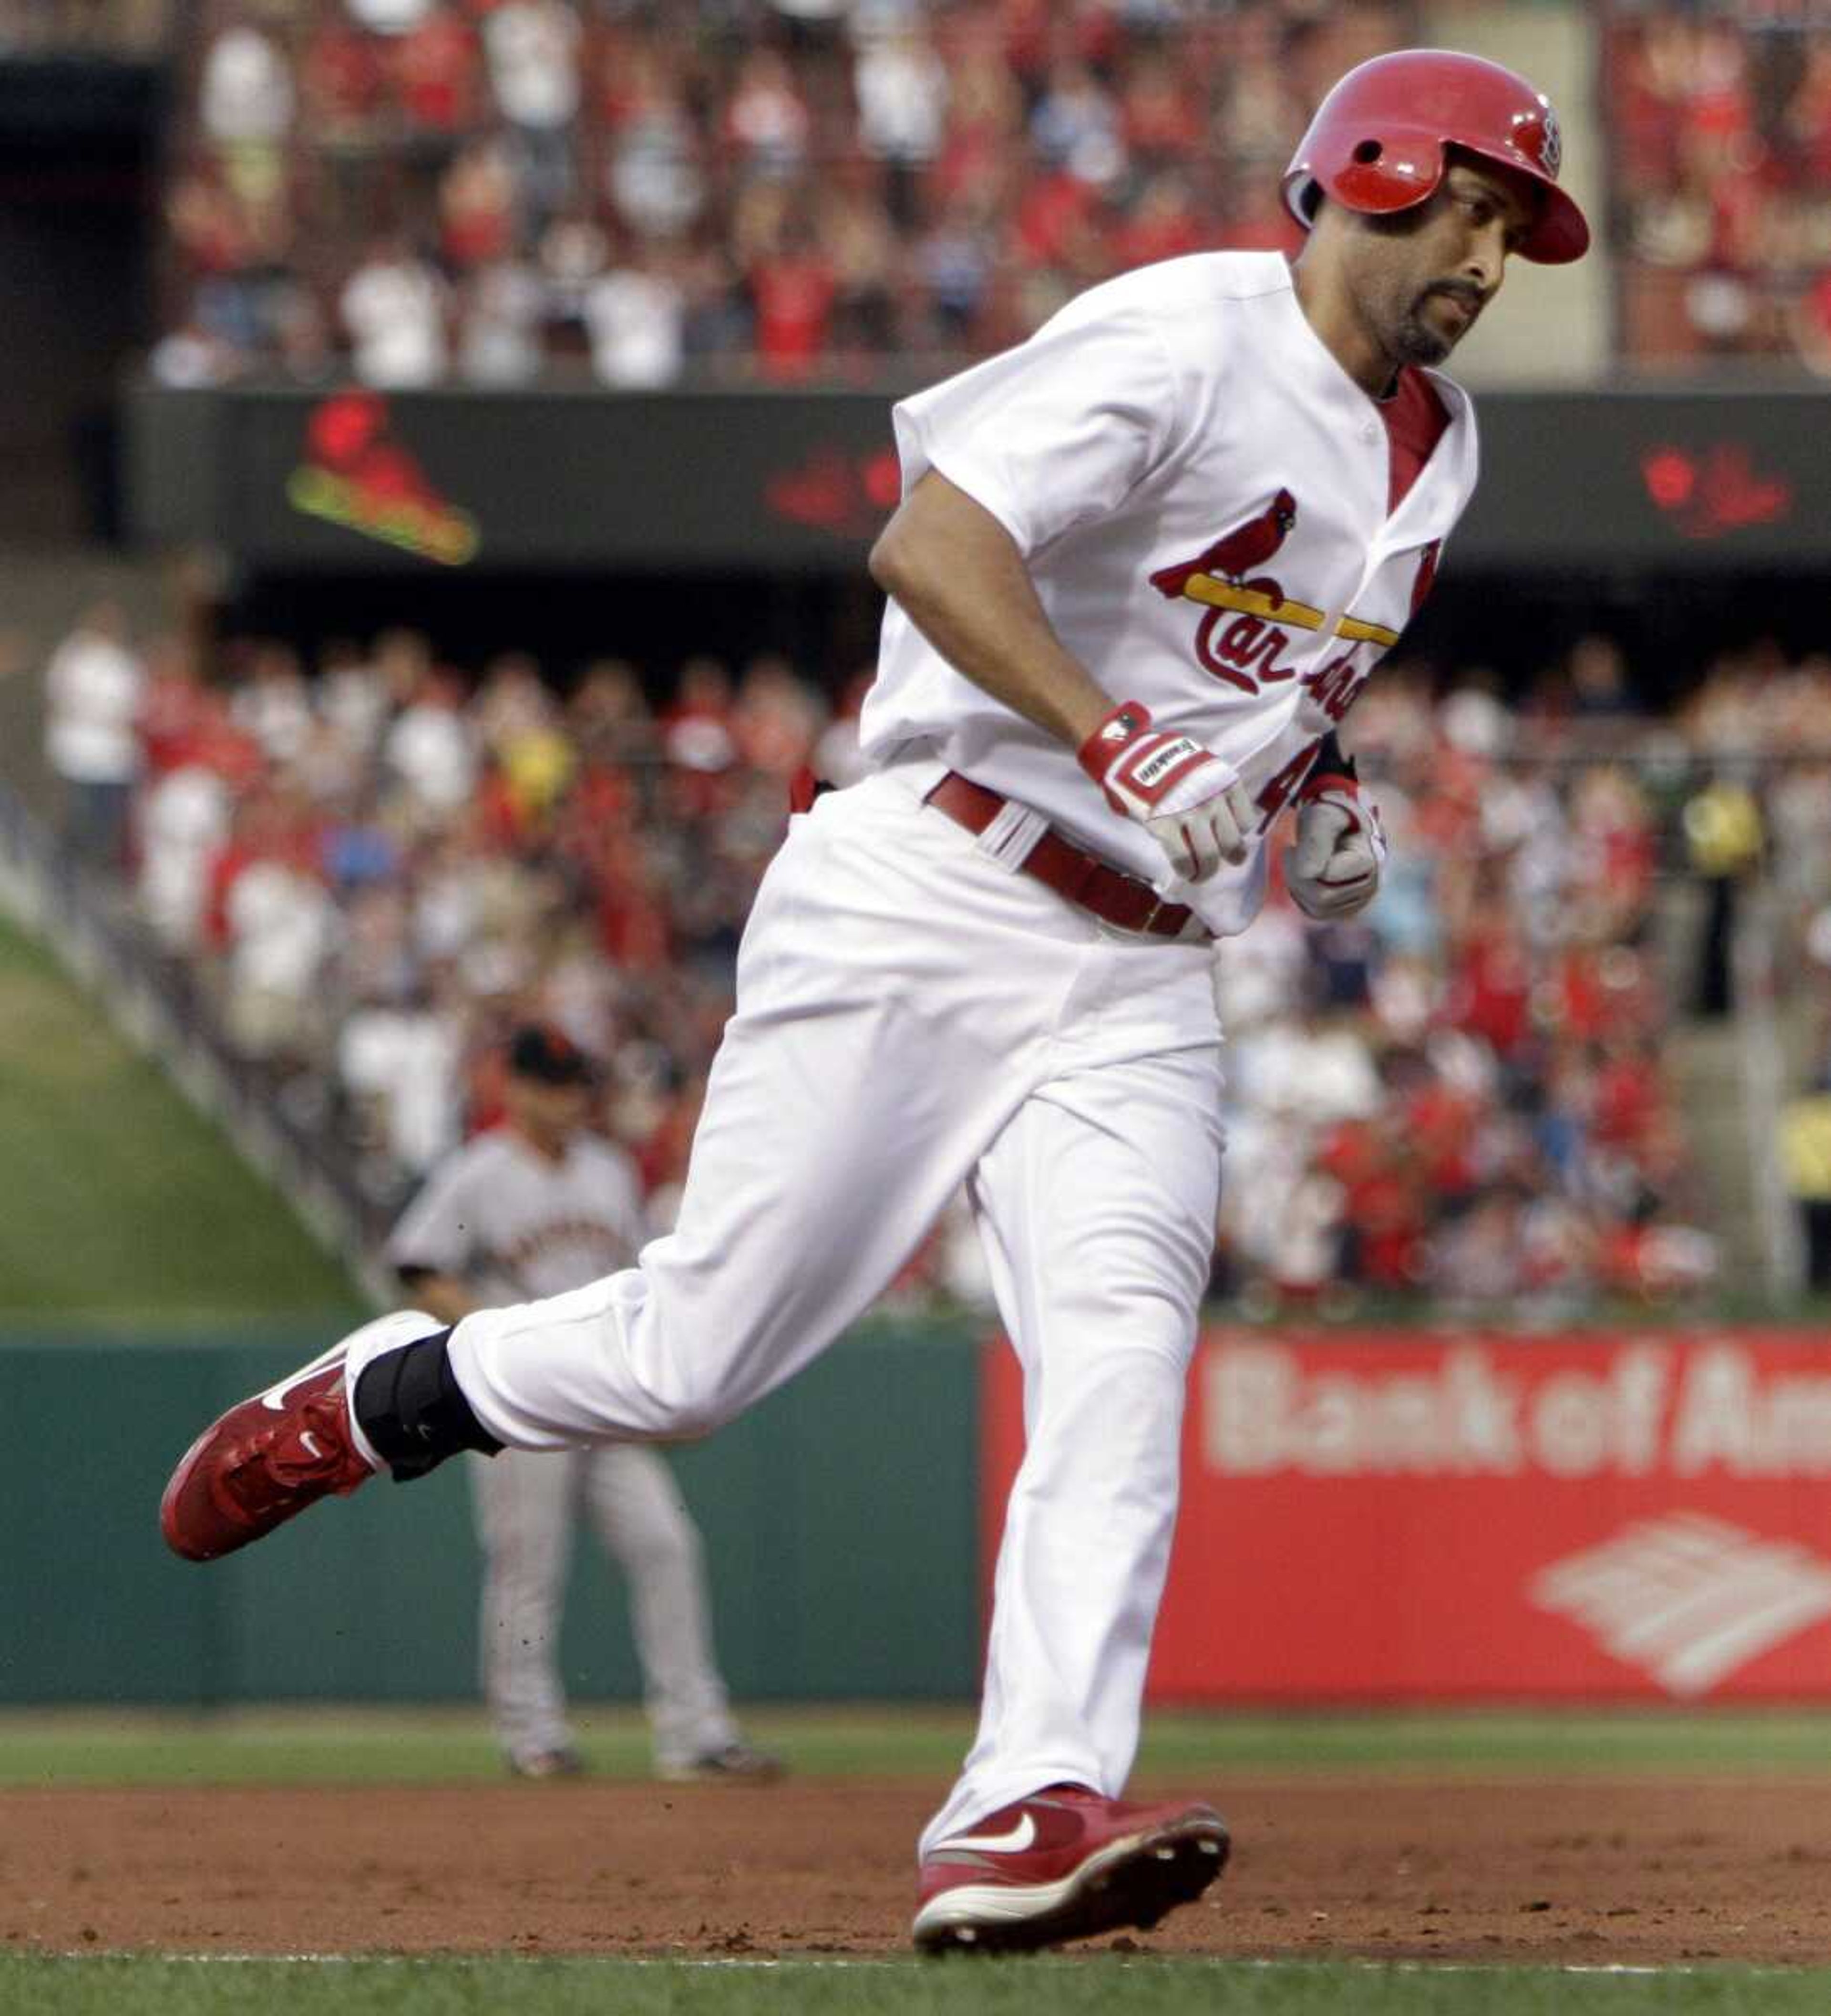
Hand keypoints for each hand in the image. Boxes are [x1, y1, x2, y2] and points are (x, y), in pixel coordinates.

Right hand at [1077, 700, 1256, 882]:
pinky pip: (1182, 858)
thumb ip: (1215, 792)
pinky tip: (1185, 872)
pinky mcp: (1165, 825)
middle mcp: (1211, 799)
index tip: (1230, 840)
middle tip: (1224, 863)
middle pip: (1231, 844)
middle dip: (1231, 858)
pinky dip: (1186, 871)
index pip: (1245, 822)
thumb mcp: (1203, 769)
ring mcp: (1188, 813)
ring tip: (1200, 875)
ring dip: (1206, 872)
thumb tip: (1222, 824)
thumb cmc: (1169, 764)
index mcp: (1224, 783)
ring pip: (1208, 856)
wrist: (1135, 754)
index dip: (1239, 835)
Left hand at [1284, 775, 1387, 919]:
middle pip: (1322, 897)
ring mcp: (1360, 899)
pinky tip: (1302, 877)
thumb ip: (1315, 841)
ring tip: (1297, 863)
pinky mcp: (1347, 907)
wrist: (1337, 823)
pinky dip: (1302, 897)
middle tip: (1290, 853)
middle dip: (1296, 876)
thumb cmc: (1329, 816)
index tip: (1294, 843)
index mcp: (1369, 860)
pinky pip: (1317, 913)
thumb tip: (1308, 874)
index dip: (1301, 860)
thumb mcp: (1320, 817)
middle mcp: (1371, 884)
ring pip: (1318, 909)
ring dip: (1298, 886)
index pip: (1325, 875)